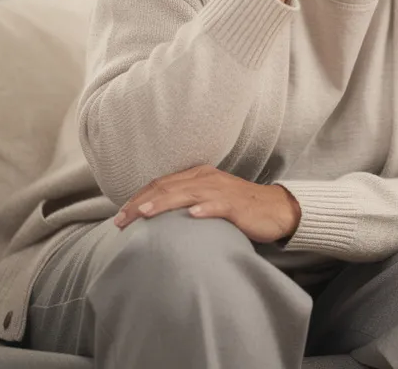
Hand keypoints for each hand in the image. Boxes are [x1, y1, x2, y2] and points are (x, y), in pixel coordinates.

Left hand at [115, 165, 301, 243]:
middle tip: (120, 221)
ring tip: (144, 214)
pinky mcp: (237, 205)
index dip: (138, 198)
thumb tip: (158, 219)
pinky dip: (205, 208)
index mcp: (198, 176)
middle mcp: (206, 179)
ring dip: (163, 203)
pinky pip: (219, 205)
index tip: (120, 216)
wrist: (277, 209)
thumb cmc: (240, 208)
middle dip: (141, 203)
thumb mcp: (209, 200)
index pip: (161, 184)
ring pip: (186, 193)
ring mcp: (221, 191)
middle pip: (167, 187)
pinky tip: (192, 215)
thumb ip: (187, 203)